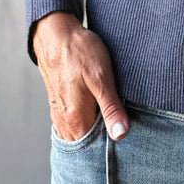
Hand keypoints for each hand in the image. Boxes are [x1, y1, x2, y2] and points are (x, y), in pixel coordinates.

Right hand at [33, 11, 128, 142]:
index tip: (128, 139)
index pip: (96, 150)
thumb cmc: (79, 52)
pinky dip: (86, 125)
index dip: (113, 148)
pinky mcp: (59, 105)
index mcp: (76, 120)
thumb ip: (110, 108)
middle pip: (87, 146)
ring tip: (111, 122)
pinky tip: (97, 114)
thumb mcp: (101, 77)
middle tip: (121, 129)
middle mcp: (65, 123)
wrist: (56, 33)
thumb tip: (121, 135)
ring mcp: (60, 114)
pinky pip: (73, 125)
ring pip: (80, 136)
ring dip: (95, 133)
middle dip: (103, 143)